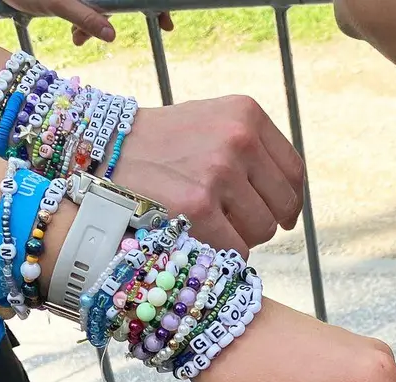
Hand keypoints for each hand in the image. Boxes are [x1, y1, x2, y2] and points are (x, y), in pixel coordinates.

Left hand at [0, 0, 175, 44]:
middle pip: (117, 2)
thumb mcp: (57, 2)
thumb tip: (110, 36)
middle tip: (99, 39)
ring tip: (76, 39)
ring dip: (94, 25)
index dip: (155, 5)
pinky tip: (74, 35)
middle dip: (110, 20)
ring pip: (102, 8)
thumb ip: (85, 16)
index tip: (166, 22)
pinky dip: (84, 23)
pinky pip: (89, 10)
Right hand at [113, 98, 303, 255]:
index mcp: (247, 114)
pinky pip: (236, 250)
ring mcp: (219, 174)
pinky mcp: (199, 208)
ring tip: (207, 224)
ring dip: (240, 237)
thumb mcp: (211, 123)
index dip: (289, 201)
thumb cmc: (160, 145)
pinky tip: (197, 237)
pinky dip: (220, 253)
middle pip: (282, 206)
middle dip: (262, 220)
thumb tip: (290, 200)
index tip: (281, 215)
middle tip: (233, 222)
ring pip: (262, 231)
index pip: (293, 172)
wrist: (102, 151)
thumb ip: (252, 149)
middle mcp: (238, 139)